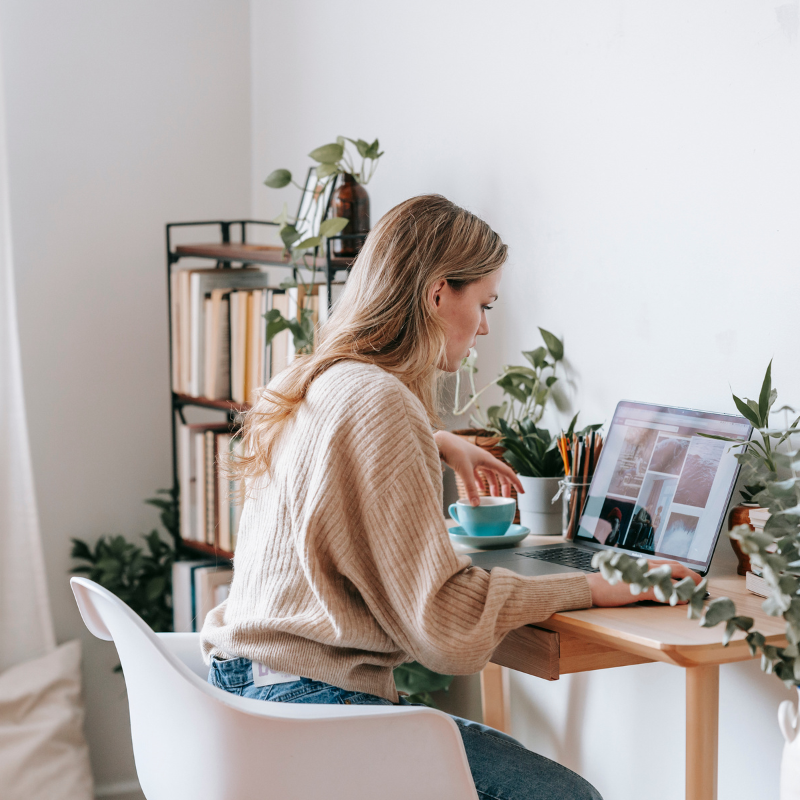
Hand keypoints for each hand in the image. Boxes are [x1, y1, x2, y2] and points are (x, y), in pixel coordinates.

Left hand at [434, 430, 523, 504]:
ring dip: (492, 484)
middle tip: (506, 498)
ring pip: (489, 473)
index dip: (516, 482)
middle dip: (504, 486)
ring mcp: (475, 459)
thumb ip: (471, 488)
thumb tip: (477, 505)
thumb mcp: (464, 471)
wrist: (440, 441)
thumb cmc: (453, 451)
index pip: (507, 472)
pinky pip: (478, 473)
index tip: (523, 492)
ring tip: (492, 496)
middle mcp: (484, 458)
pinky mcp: (467, 461)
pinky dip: (480, 481)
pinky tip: (479, 488)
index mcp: (488, 459)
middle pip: (499, 474)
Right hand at [585, 559, 701, 606]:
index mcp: (642, 564)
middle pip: (675, 567)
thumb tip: (656, 587)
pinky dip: (674, 596)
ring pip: (672, 577)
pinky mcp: (639, 589)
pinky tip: (682, 601)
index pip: (669, 563)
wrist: (589, 587)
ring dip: (687, 585)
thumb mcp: (626, 580)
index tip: (694, 578)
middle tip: (703, 585)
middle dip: (692, 575)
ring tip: (699, 593)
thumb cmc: (605, 584)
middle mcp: (644, 567)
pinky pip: (662, 592)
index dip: (685, 570)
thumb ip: (641, 581)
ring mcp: (642, 577)